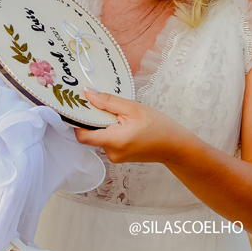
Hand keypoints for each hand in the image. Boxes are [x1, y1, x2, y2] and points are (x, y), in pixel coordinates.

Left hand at [75, 90, 194, 164]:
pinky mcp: (119, 156)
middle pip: (90, 135)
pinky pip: (107, 141)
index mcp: (114, 141)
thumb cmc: (158, 126)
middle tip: (102, 104)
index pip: (82, 136)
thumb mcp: (133, 108)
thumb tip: (88, 94)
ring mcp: (115, 156)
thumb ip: (108, 102)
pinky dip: (110, 130)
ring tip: (119, 114)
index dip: (76, 121)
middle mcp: (111, 152)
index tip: (78, 106)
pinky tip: (123, 123)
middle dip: (93, 119)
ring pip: (99, 137)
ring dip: (103, 124)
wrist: (174, 146)